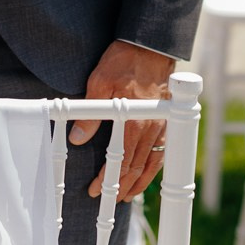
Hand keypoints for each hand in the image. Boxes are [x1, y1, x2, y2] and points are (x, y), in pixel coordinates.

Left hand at [71, 40, 176, 201]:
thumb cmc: (123, 62)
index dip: (108, 178)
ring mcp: (162, 125)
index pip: (121, 160)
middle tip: (110, 199)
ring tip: (129, 195)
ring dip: (140, 182)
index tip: (96, 189)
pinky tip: (147, 173)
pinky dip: (154, 167)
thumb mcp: (99, 83)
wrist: (150, 46)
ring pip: (151, 163)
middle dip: (122, 185)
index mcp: (134, 122)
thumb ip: (91, 114)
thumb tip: (78, 138)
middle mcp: (151, 128)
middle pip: (137, 167)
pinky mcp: (167, 120)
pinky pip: (162, 151)